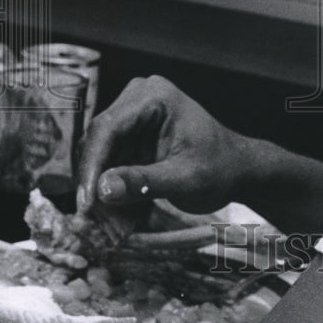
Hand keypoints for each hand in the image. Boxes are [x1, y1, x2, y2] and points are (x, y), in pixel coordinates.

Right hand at [76, 76, 246, 215]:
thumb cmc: (219, 169)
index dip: (92, 166)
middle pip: (98, 142)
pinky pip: (109, 165)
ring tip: (110, 226)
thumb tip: (102, 189)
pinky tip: (119, 218)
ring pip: (100, 157)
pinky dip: (112, 191)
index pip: (108, 128)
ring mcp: (132, 117)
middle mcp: (137, 99)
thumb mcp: (184, 179)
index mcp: (154, 96)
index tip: (86, 203)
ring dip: (102, 192)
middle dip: (95, 182)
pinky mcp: (130, 137)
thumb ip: (143, 182)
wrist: (236, 170)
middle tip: (94, 221)